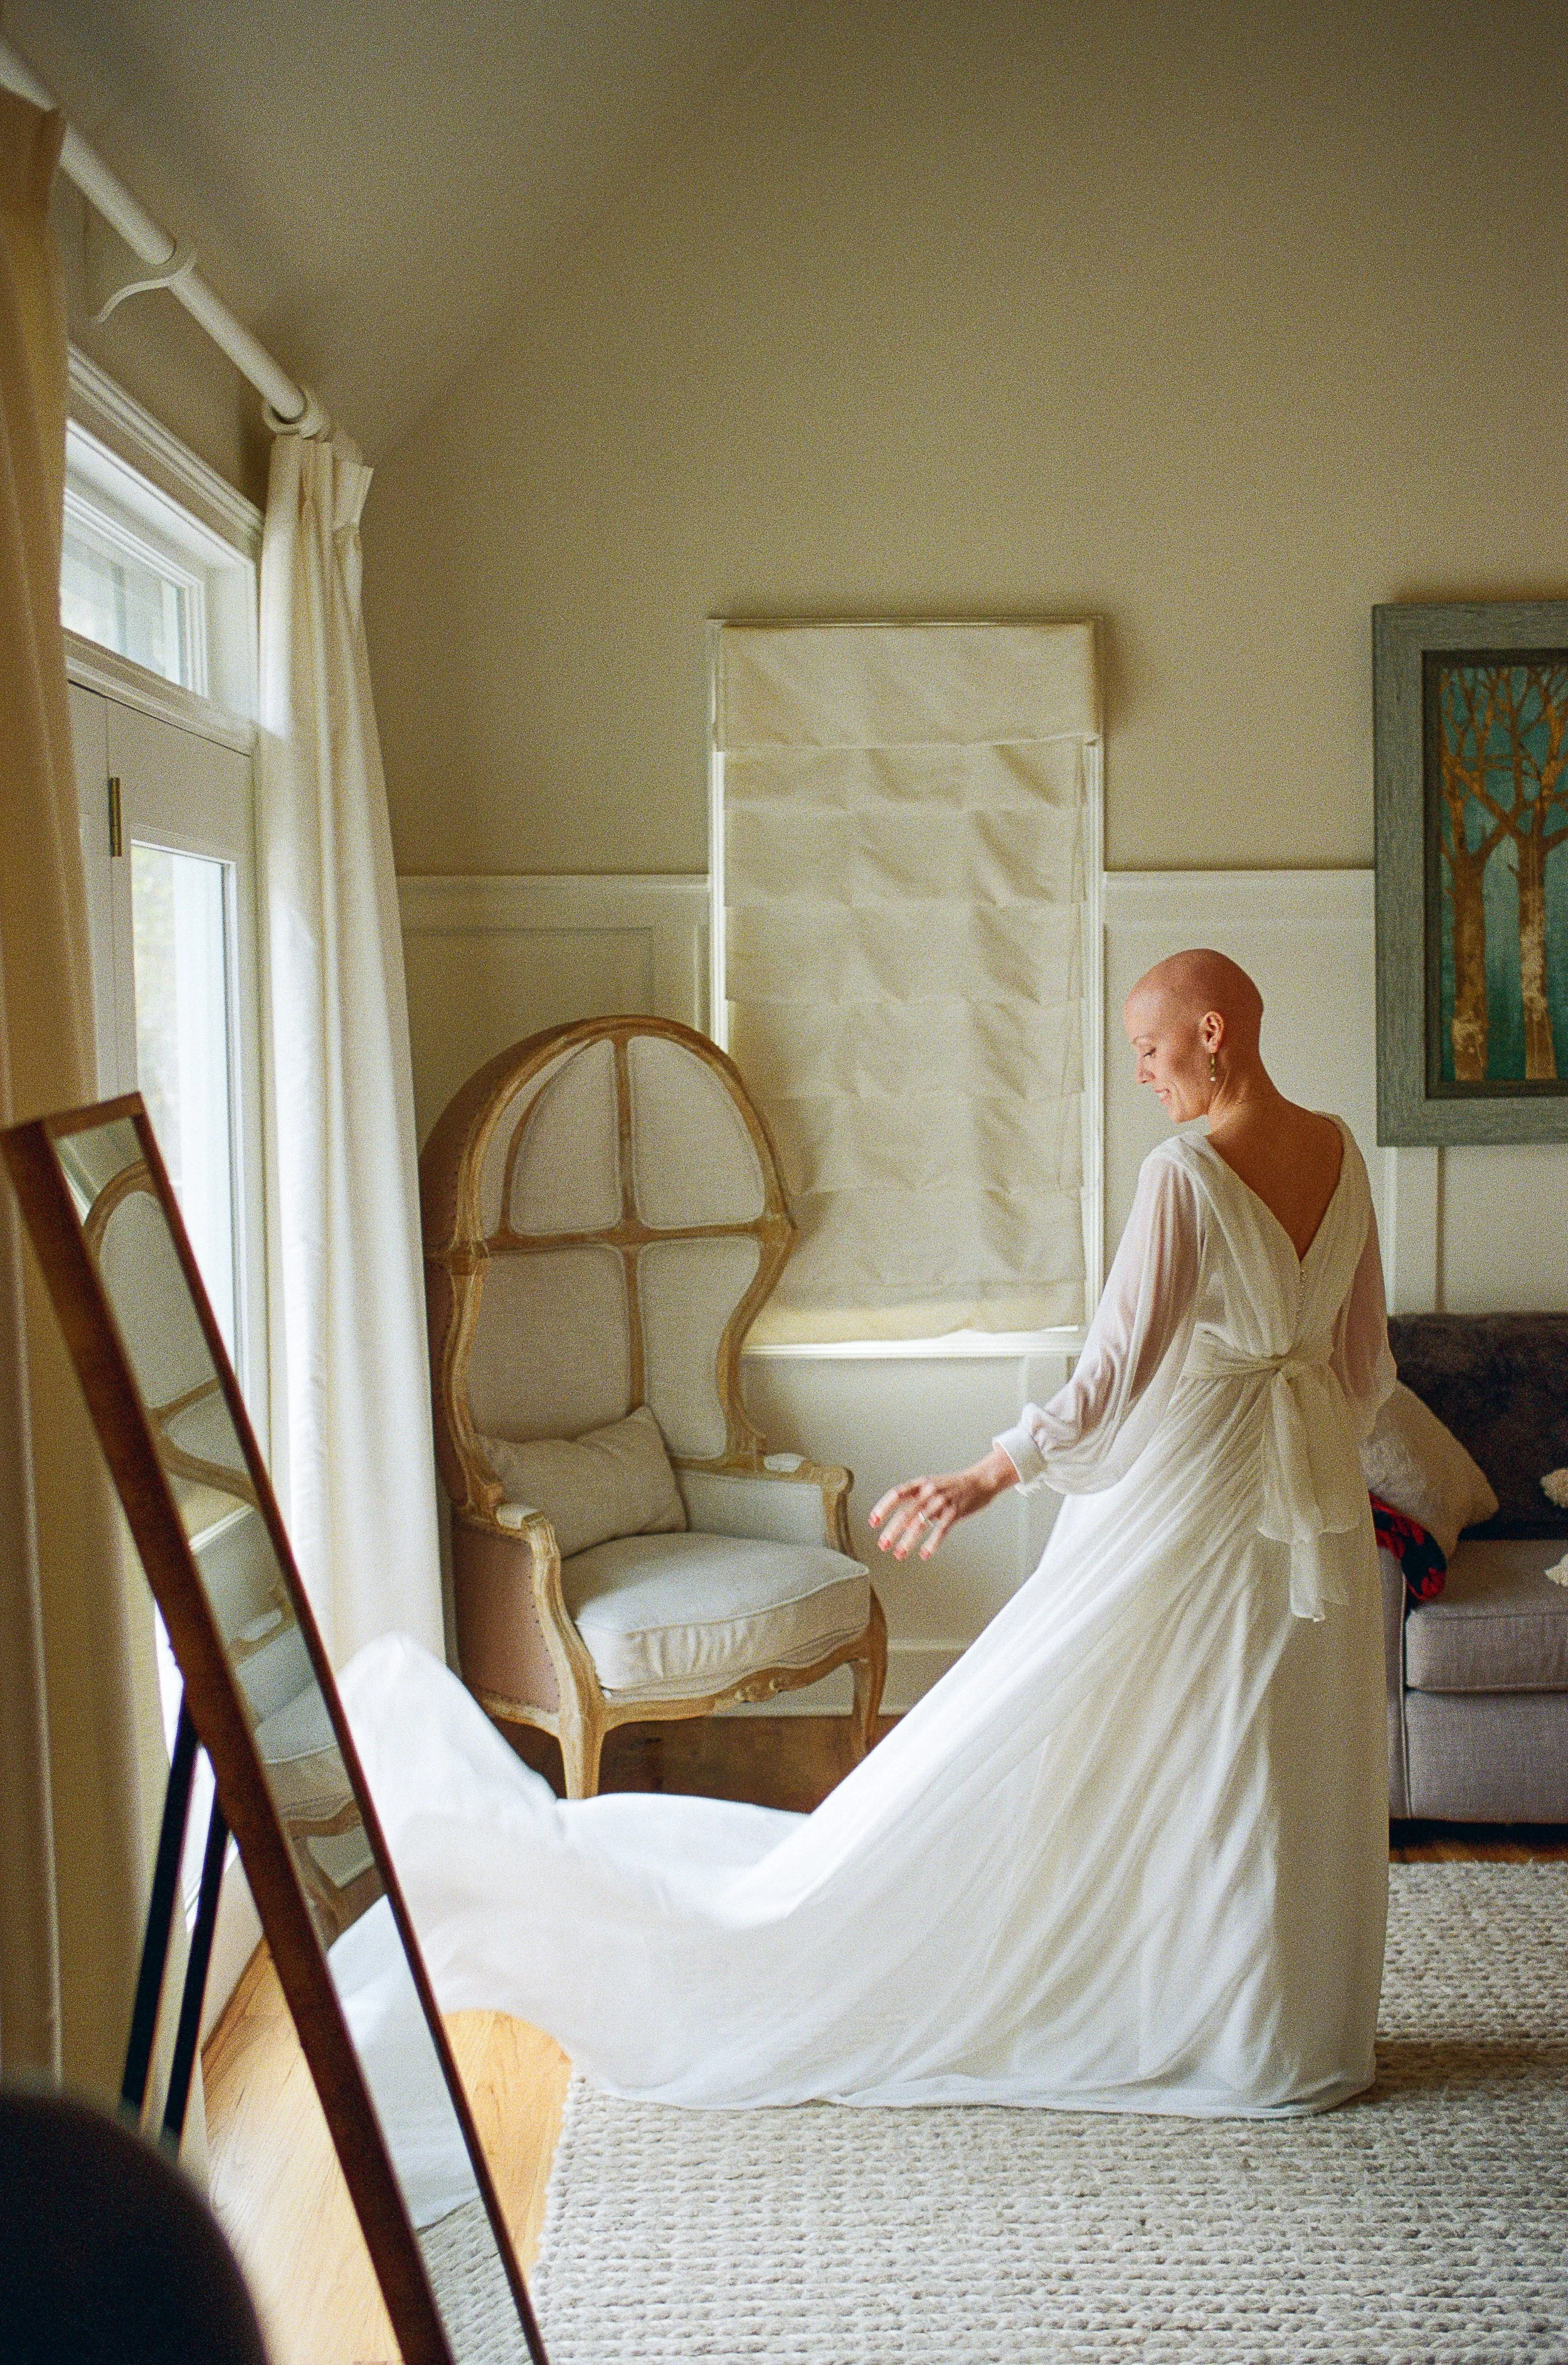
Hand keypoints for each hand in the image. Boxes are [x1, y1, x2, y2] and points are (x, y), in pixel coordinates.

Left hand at [868, 1445, 1017, 1560]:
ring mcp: (942, 1501)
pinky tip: (924, 1554)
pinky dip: (931, 1544)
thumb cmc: (954, 1485)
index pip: (896, 1494)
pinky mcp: (955, 1512)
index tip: (873, 1522)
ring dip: (907, 1541)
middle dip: (892, 1530)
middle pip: (905, 1512)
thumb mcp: (932, 1485)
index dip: (883, 1508)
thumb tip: (897, 1518)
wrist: (980, 1480)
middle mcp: (929, 1491)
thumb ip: (915, 1499)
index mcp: (921, 1483)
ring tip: (898, 1553)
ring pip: (920, 1523)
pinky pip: (940, 1530)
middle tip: (883, 1544)